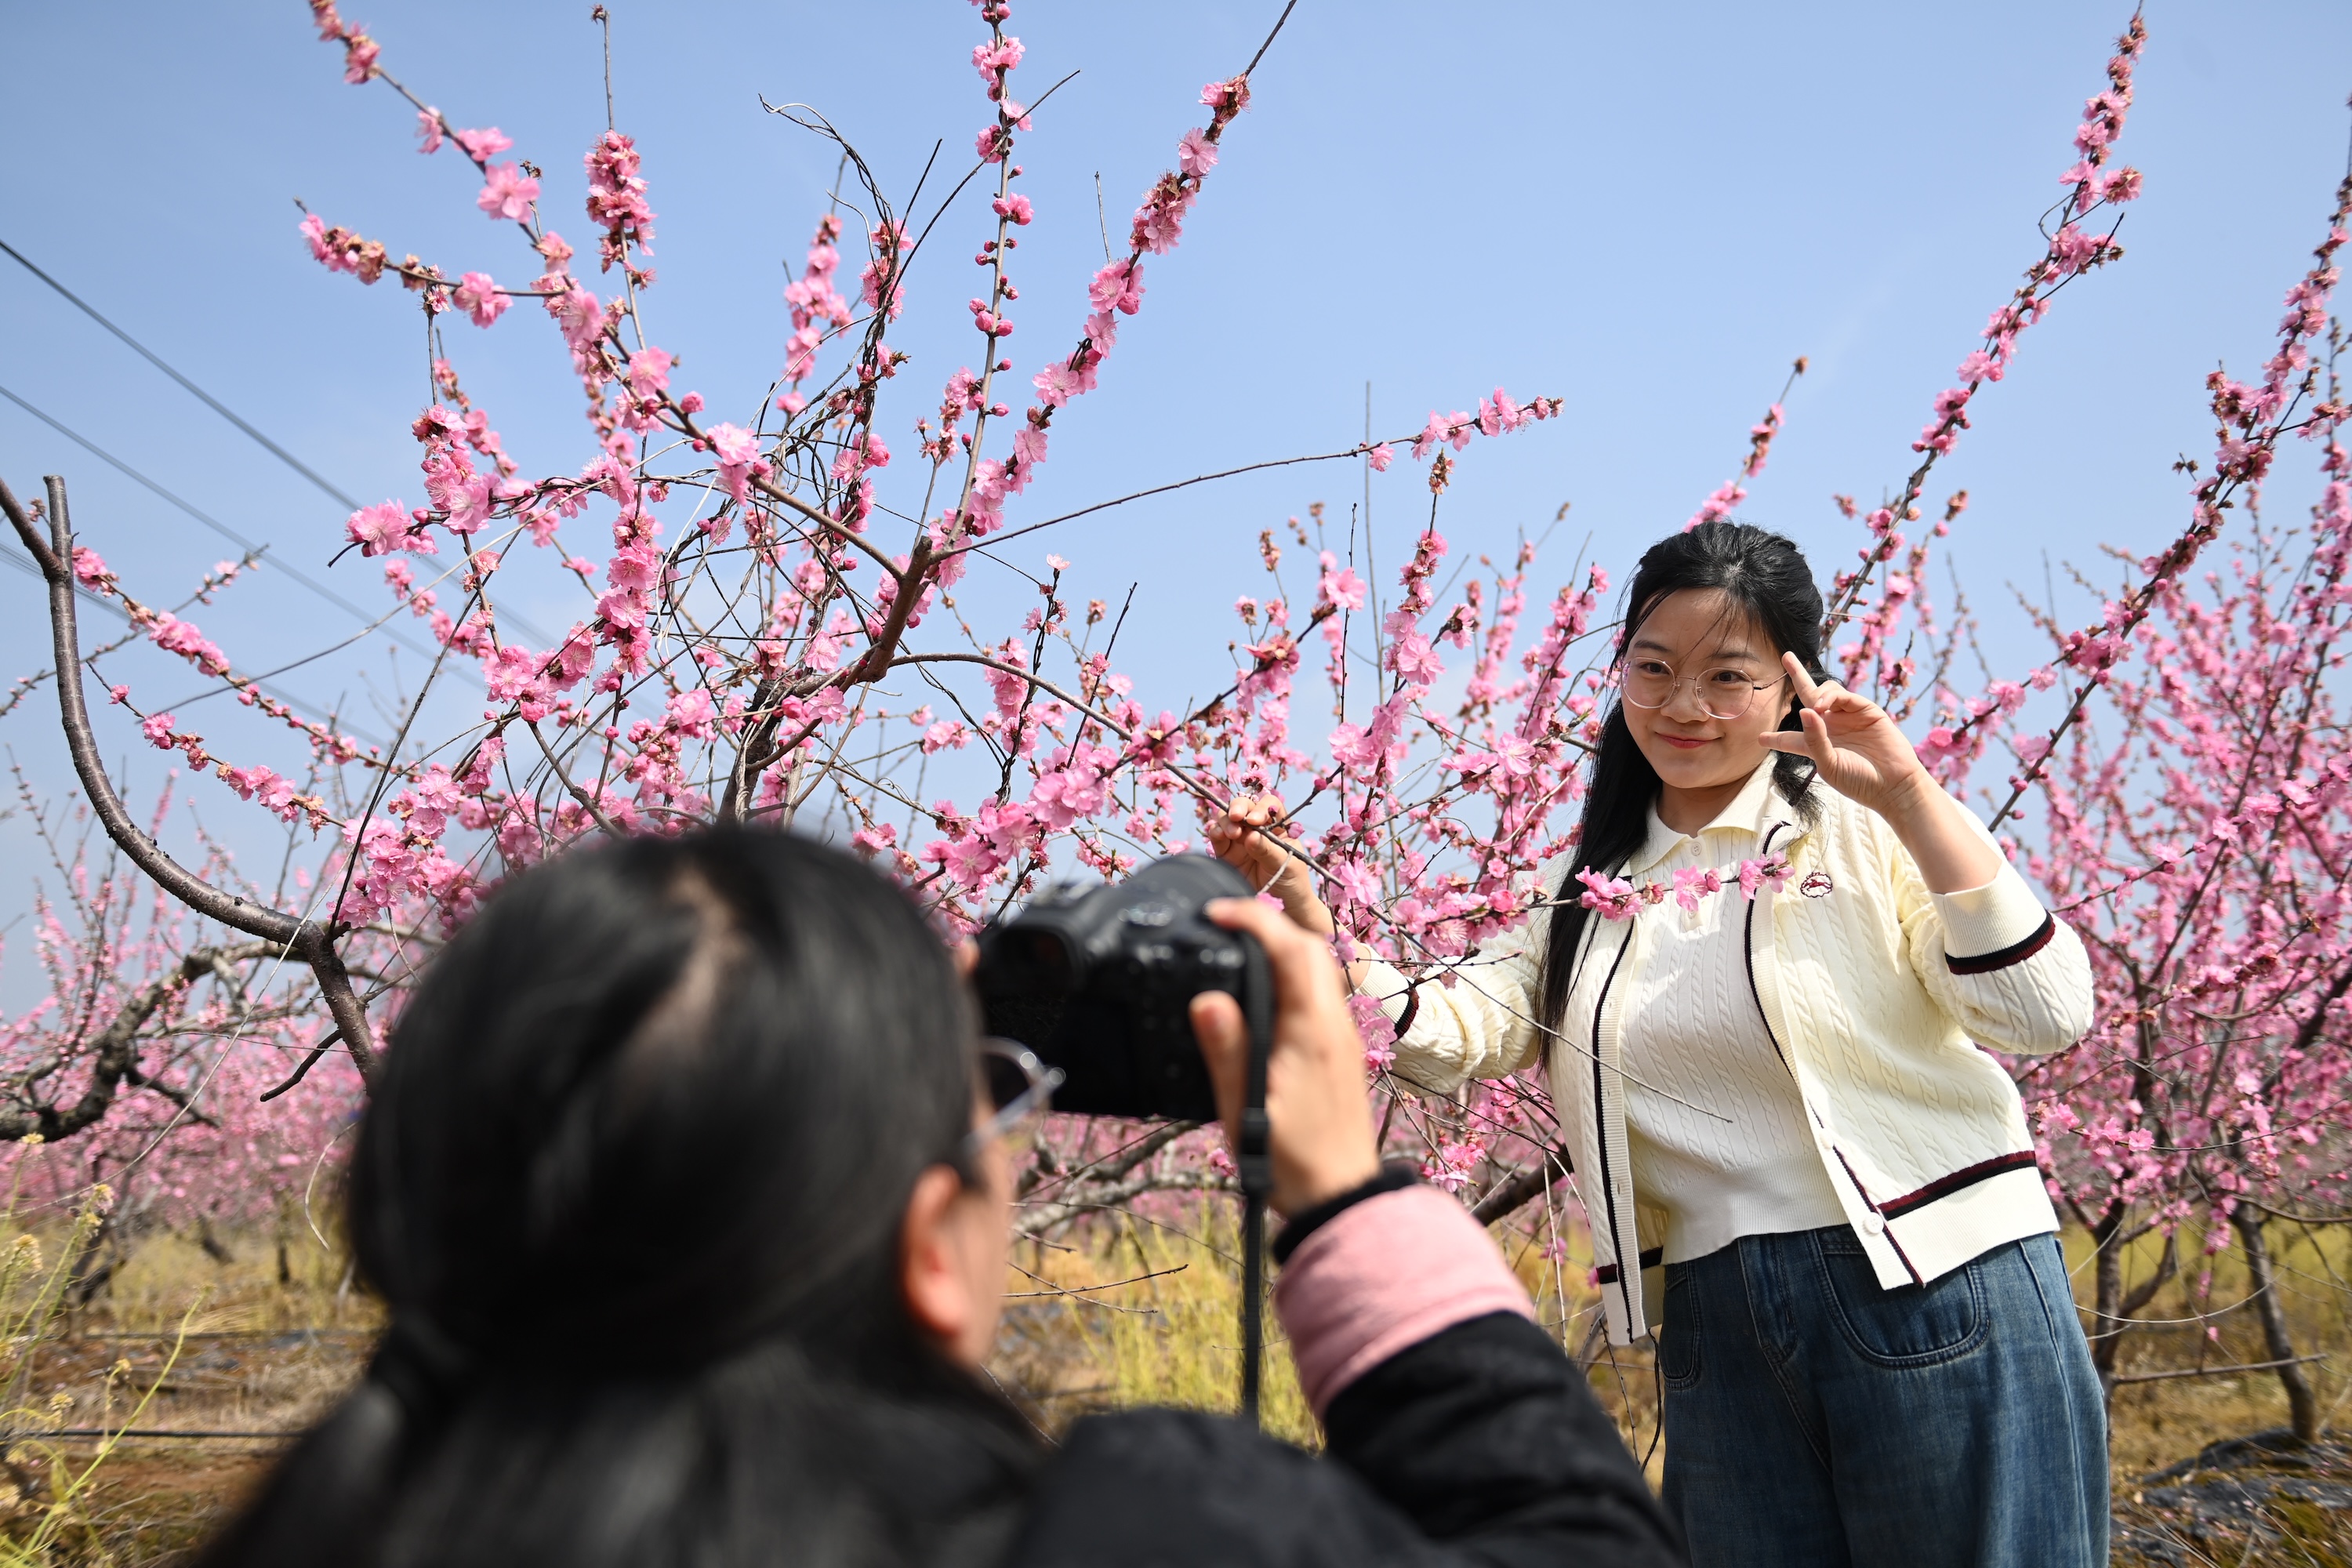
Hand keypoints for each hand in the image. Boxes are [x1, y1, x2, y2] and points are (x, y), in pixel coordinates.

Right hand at [1188, 897, 1380, 1217]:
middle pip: (1312, 947)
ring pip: (1320, 969)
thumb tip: (1207, 999)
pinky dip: (1292, 975)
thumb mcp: (1246, 1107)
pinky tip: (1264, 994)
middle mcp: (1335, 1024)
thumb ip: (1227, 1049)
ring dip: (1283, 947)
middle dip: (1269, 924)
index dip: (1253, 920)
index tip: (1214, 914)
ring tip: (1238, 950)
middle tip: (1224, 926)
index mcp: (1312, 1029)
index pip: (1290, 949)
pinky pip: (1320, 993)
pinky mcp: (1341, 1052)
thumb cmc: (1293, 1158)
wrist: (1340, 1196)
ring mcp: (1343, 1037)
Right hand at [1206, 792, 1332, 936]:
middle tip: (1237, 817)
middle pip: (1244, 806)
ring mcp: (1240, 840)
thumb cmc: (1292, 881)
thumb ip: (1268, 849)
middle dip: (1238, 807)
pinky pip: (1216, 837)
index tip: (1256, 820)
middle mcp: (1257, 828)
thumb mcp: (1286, 864)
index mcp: (1278, 825)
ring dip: (1226, 820)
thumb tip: (1251, 836)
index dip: (1260, 807)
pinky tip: (1219, 836)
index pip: (1268, 805)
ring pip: (1226, 819)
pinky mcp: (1226, 854)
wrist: (1282, 907)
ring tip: (1232, 833)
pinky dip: (1215, 832)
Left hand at [1760, 652, 1999, 891]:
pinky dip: (1833, 697)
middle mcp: (1831, 727)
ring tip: (1816, 707)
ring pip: (1828, 692)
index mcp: (1817, 745)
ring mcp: (1849, 718)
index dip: (1776, 738)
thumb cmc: (1859, 780)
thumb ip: (1813, 739)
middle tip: (1786, 657)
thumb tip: (1802, 710)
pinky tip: (1823, 706)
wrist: (1893, 785)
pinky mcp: (1867, 712)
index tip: (1760, 738)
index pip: (1792, 738)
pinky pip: (1847, 697)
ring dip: (1817, 693)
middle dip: (1799, 675)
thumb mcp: (1828, 763)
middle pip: (1810, 697)